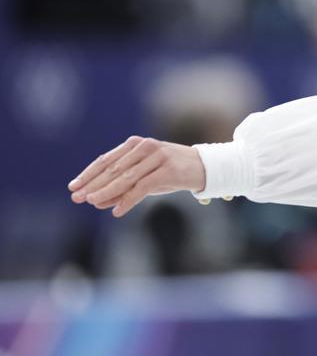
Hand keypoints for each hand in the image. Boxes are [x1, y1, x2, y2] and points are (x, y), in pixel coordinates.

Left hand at [67, 136, 206, 217]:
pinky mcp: (168, 170)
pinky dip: (129, 199)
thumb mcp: (144, 179)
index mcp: (135, 144)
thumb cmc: (171, 172)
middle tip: (77, 197)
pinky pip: (143, 187)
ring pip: (126, 177)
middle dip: (93, 184)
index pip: (106, 160)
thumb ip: (121, 188)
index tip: (73, 187)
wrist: (204, 167)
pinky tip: (118, 211)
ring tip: (92, 202)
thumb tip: (96, 202)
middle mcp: (145, 147)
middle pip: (113, 168)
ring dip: (107, 191)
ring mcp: (157, 157)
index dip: (88, 174)